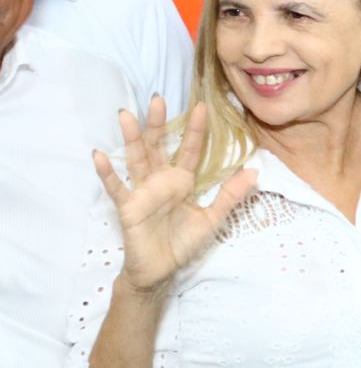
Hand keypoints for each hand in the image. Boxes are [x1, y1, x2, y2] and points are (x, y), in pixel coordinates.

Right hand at [93, 100, 257, 293]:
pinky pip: (116, 188)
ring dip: (131, 139)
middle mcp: (161, 180)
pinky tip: (98, 155)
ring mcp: (142, 191)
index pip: (189, 149)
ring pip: (136, 160)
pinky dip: (107, 172)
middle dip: (158, 123)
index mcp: (181, 180)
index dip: (194, 129)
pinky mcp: (128, 207)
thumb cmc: (182, 242)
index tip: (201, 106)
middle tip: (158, 98)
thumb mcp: (212, 218)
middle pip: (158, 146)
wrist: (160, 270)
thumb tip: (255, 172)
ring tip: (126, 115)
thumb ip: (230, 195)